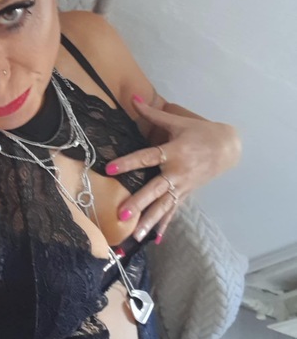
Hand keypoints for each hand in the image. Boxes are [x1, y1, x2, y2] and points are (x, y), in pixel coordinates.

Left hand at [106, 97, 241, 242]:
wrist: (228, 147)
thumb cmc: (200, 132)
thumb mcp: (178, 121)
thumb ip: (153, 114)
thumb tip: (133, 98)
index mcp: (174, 152)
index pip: (147, 158)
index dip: (128, 162)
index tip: (110, 169)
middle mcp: (178, 172)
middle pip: (156, 189)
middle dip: (139, 202)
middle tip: (122, 213)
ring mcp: (183, 186)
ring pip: (164, 206)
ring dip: (149, 221)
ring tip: (135, 234)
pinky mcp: (187, 194)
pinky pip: (173, 211)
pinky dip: (164, 225)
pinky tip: (154, 240)